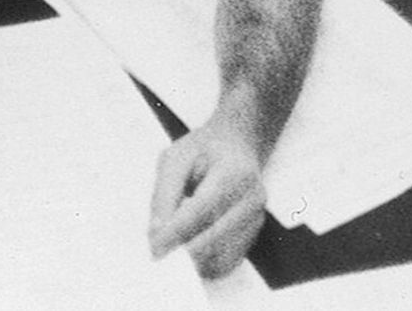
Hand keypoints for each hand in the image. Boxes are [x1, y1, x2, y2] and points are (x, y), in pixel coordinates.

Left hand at [149, 115, 273, 275]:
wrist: (236, 146)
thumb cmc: (203, 150)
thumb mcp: (175, 158)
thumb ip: (165, 194)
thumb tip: (157, 232)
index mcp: (234, 171)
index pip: (204, 209)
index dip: (177, 231)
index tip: (155, 246)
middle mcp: (252, 198)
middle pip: (216, 236)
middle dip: (183, 249)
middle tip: (159, 252)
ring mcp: (257, 219)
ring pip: (223, 255)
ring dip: (194, 260)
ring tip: (174, 248)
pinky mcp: (254, 235)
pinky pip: (229, 261)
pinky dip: (207, 265)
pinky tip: (190, 253)